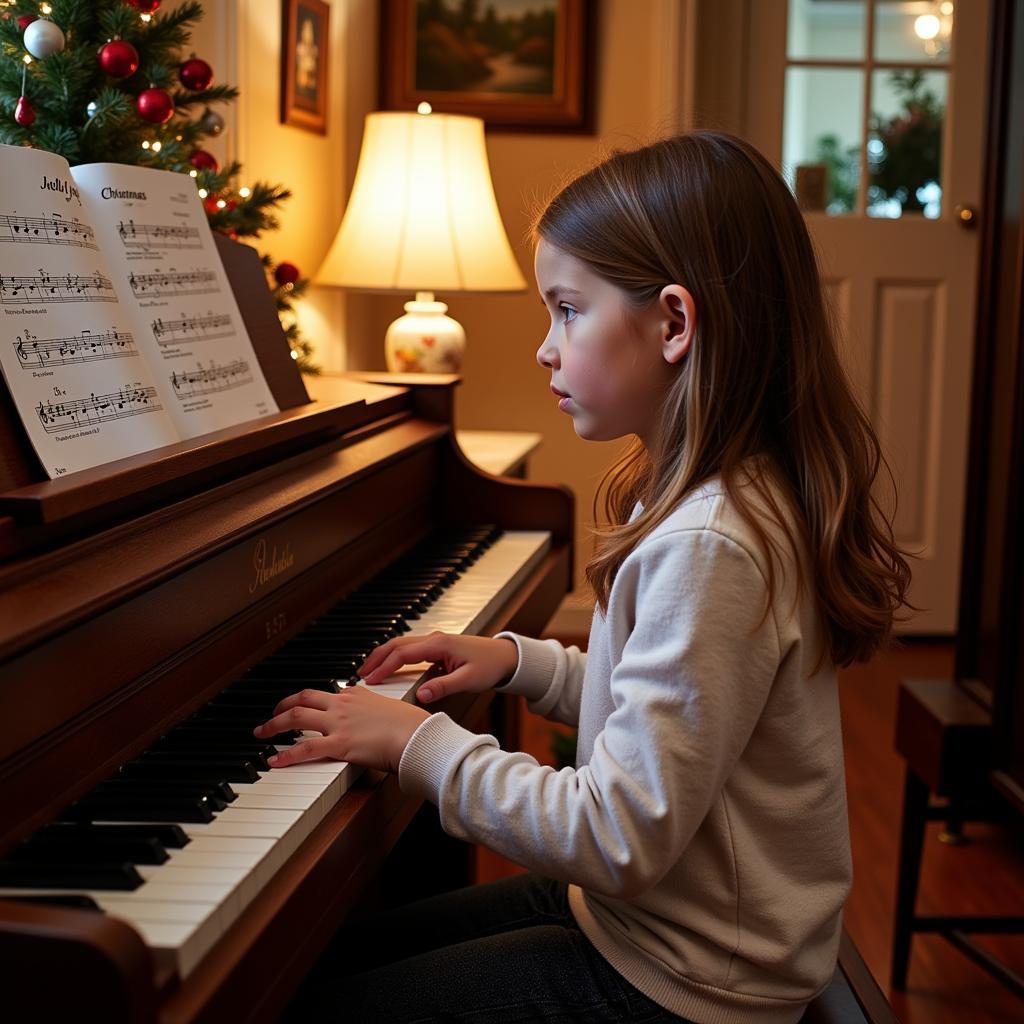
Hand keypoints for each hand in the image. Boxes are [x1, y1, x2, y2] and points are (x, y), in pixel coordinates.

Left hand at [253, 687, 429, 772]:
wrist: (416, 735)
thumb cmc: (410, 725)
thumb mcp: (390, 708)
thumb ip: (374, 709)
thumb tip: (373, 717)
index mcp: (356, 694)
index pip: (324, 693)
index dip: (307, 701)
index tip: (300, 707)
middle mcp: (343, 704)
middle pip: (302, 699)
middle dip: (282, 706)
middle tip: (271, 715)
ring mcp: (338, 722)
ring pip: (296, 717)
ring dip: (274, 724)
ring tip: (262, 732)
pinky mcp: (338, 744)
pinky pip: (304, 748)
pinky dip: (286, 754)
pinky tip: (274, 761)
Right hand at [359, 631, 518, 704]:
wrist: (506, 656)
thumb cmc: (490, 666)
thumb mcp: (468, 680)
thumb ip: (443, 686)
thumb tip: (421, 695)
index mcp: (439, 645)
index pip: (402, 654)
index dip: (384, 667)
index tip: (370, 680)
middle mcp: (434, 639)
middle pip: (397, 644)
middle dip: (376, 658)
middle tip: (360, 674)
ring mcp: (435, 641)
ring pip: (402, 645)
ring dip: (384, 656)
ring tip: (369, 670)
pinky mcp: (438, 647)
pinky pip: (411, 649)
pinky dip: (396, 657)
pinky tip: (390, 668)